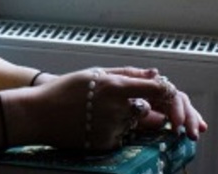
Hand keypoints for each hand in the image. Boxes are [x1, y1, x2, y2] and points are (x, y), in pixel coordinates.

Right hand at [28, 67, 206, 151]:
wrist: (38, 114)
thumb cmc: (64, 89)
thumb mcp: (95, 74)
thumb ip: (129, 74)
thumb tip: (156, 74)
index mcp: (116, 86)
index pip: (159, 89)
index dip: (172, 94)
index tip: (174, 97)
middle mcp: (117, 108)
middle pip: (154, 111)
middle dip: (168, 114)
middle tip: (179, 124)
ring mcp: (112, 128)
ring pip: (138, 124)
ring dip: (136, 120)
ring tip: (107, 110)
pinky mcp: (106, 144)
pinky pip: (123, 137)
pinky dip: (118, 131)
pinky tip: (96, 123)